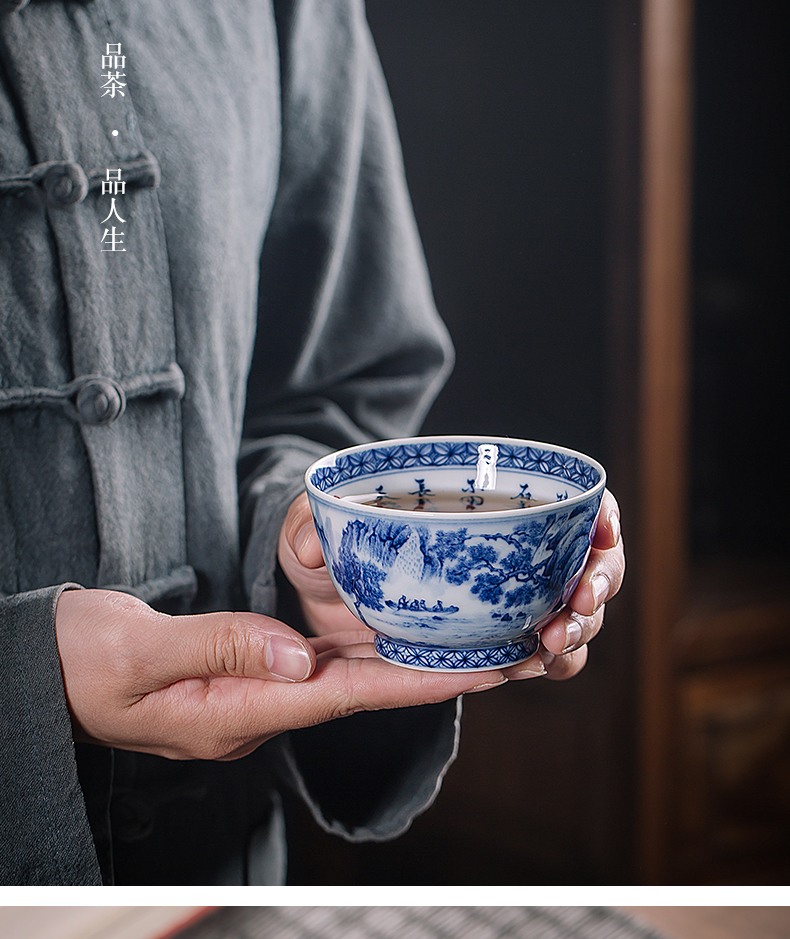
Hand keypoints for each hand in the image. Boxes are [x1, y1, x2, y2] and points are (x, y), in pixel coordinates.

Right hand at [55, 588, 506, 760]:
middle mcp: (259, 708)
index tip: (482, 669)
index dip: (418, 681)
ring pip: (347, 672)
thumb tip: (296, 654)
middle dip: (436, 670)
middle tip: (507, 649)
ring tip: (473, 633)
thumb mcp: (137, 654)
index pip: (347, 696)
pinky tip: (393, 627)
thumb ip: (217, 648)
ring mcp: (255, 692)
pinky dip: (364, 644)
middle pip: (364, 688)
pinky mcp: (247, 671)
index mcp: (237, 712)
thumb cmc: (81, 664)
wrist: (47, 669)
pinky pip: (319, 659)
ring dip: (409, 656)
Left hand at [278, 488, 624, 681]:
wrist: (322, 614)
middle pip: (590, 561)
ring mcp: (511, 601)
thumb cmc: (329, 560)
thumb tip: (313, 539)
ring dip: (579, 630)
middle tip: (578, 599)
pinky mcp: (498, 645)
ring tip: (549, 643)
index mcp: (485, 510)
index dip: (598, 513)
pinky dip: (550, 662)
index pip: (566, 501)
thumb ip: (303, 529)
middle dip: (599, 580)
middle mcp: (512, 553)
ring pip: (577, 614)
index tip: (601, 527)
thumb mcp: (309, 536)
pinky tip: (531, 666)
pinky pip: (542, 656)